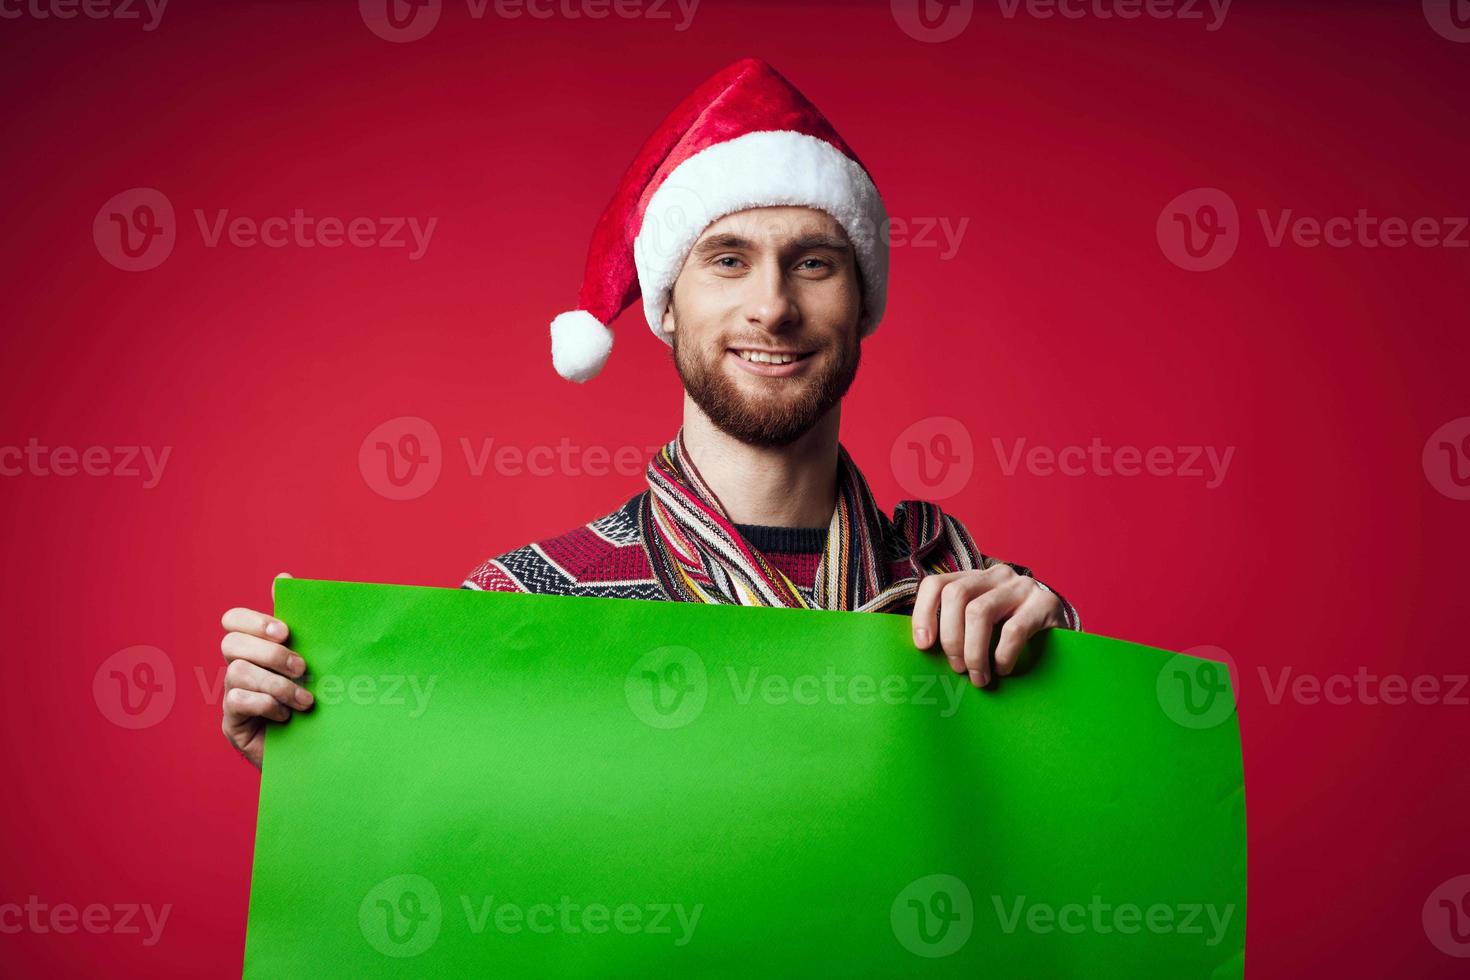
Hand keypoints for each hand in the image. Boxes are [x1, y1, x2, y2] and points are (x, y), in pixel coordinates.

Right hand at [219, 573, 311, 768]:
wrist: (321, 750)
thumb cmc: (317, 698)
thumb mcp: (315, 659)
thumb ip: (302, 624)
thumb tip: (283, 577)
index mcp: (256, 647)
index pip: (233, 619)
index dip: (254, 620)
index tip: (286, 631)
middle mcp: (238, 667)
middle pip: (231, 642)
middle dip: (270, 653)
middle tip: (303, 668)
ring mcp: (231, 695)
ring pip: (237, 672)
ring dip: (277, 684)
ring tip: (305, 701)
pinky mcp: (231, 722)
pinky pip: (236, 700)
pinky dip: (266, 705)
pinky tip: (286, 717)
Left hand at [911, 565, 1067, 687]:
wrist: (1066, 636)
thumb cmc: (1016, 636)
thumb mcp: (984, 627)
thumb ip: (958, 629)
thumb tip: (924, 651)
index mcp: (976, 578)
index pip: (937, 584)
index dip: (923, 613)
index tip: (923, 646)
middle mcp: (997, 575)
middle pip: (956, 596)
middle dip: (950, 638)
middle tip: (957, 669)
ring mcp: (1022, 586)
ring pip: (979, 612)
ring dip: (973, 651)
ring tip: (979, 677)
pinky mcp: (1046, 603)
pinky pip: (1013, 630)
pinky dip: (1002, 656)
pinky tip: (1003, 670)